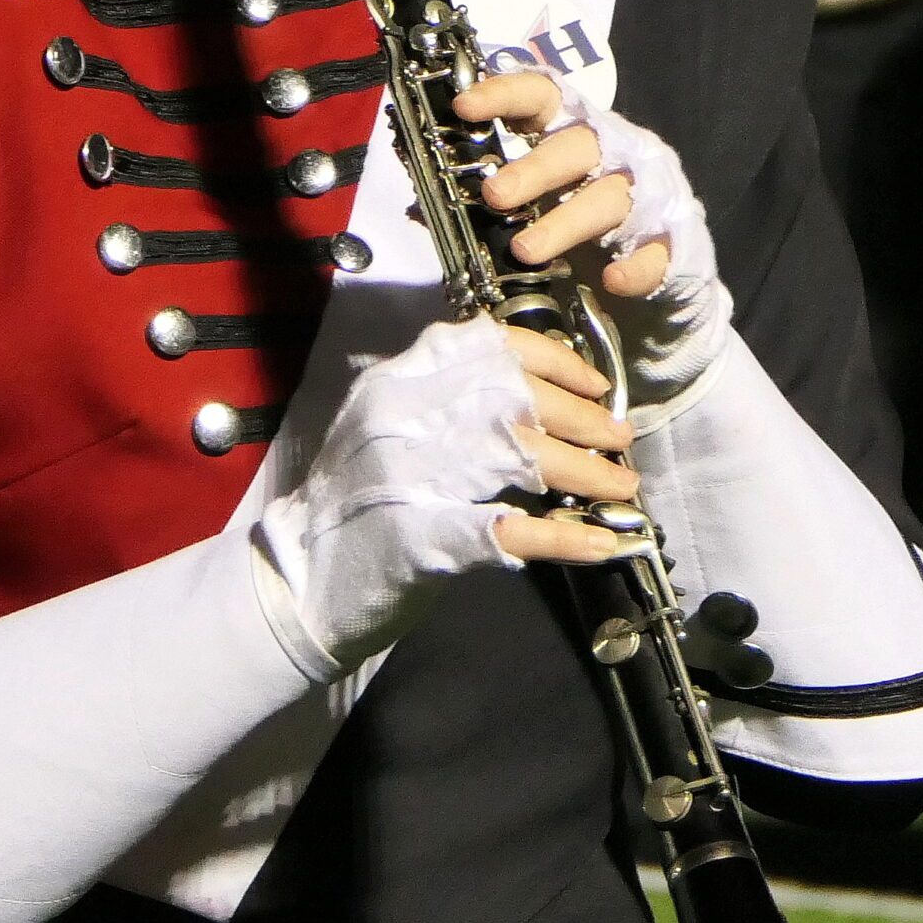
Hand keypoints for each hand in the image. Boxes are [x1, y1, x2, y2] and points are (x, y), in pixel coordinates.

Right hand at [252, 310, 636, 679]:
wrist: (300, 578)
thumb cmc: (351, 500)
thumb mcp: (384, 423)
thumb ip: (441, 397)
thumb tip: (532, 392)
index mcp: (394, 382)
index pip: (484, 344)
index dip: (550, 358)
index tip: (591, 382)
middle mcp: (401, 417)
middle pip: (514, 397)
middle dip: (581, 417)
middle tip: (620, 440)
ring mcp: (411, 476)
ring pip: (521, 456)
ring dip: (585, 472)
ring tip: (621, 487)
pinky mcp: (424, 539)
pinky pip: (510, 531)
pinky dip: (564, 538)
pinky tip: (599, 542)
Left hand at [463, 68, 730, 415]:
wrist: (650, 291)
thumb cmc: (580, 236)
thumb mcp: (531, 211)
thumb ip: (485, 200)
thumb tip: (420, 205)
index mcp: (574, 133)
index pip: (543, 96)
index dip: (504, 94)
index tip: (464, 107)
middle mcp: (616, 153)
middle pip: (577, 145)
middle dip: (532, 169)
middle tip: (494, 195)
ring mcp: (652, 195)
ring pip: (610, 197)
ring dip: (566, 222)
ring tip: (524, 250)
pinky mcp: (677, 242)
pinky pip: (658, 249)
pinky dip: (635, 265)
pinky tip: (611, 280)